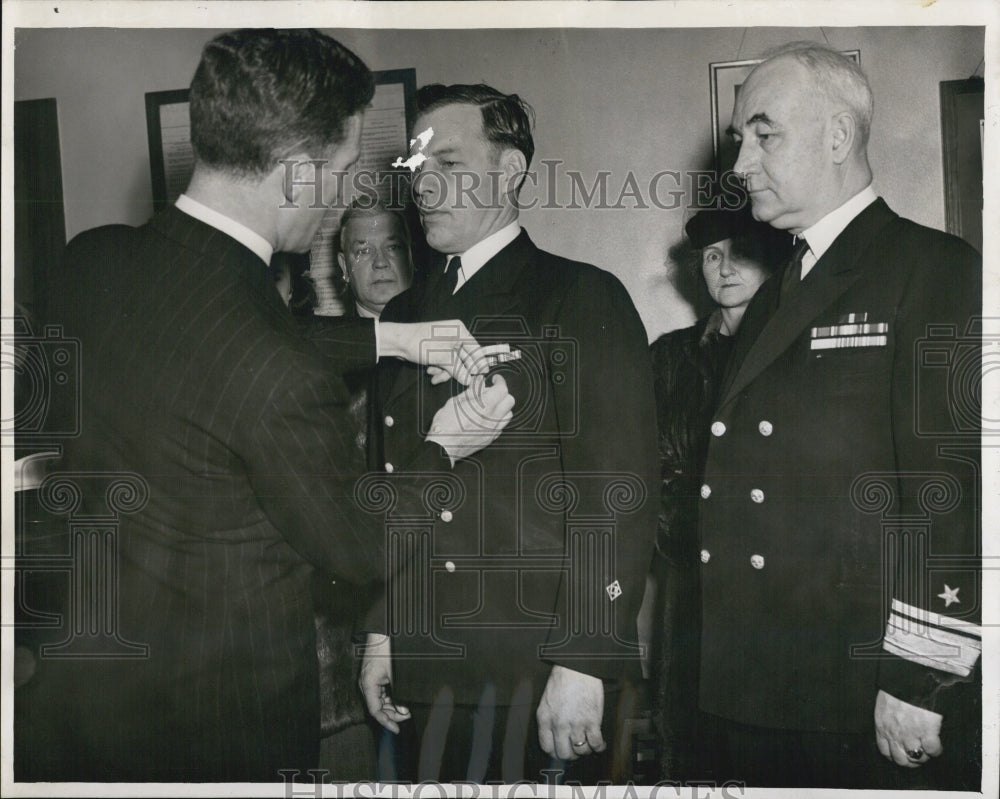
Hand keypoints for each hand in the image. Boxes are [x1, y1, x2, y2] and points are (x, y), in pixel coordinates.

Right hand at [359, 633, 410, 733]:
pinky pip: (382, 692)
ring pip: (380, 700)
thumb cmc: (387, 649)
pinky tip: (401, 699)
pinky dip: (391, 697)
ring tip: (406, 708)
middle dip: (392, 714)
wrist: (384, 632)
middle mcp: (366, 684)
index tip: (396, 729)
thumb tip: (403, 711)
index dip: (386, 722)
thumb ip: (399, 695)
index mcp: (368, 684)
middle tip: (407, 715)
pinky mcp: (375, 676)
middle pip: (377, 707)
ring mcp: (370, 680)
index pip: (375, 711)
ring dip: (393, 706)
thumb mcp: (396, 674)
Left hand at [380, 319, 508, 385]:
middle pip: (463, 358)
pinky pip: (443, 361)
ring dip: (444, 371)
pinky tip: (430, 372)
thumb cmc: (421, 343)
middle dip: (455, 371)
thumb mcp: (442, 359)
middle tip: (456, 381)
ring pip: (452, 362)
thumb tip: (469, 380)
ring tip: (434, 376)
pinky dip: (438, 368)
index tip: (482, 375)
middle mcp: (454, 335)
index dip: (478, 363)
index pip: (475, 349)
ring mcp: (444, 342)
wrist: (399, 342)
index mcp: (459, 331)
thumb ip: (458, 370)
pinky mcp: (436, 348)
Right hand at [426, 374, 514, 462]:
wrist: (443, 446)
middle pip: (510, 401)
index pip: (502, 389)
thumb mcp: (456, 401)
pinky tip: (487, 417)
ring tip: (490, 405)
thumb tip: (479, 382)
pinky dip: (498, 418)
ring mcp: (493, 430)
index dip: (500, 381)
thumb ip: (472, 391)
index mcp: (484, 406)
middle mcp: (492, 418)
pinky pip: (501, 425)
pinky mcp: (491, 438)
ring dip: (502, 407)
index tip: (495, 379)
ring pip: (508, 414)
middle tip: (492, 391)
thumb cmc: (445, 425)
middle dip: (502, 393)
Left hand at [536, 665, 605, 759]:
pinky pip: (596, 744)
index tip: (561, 750)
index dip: (555, 752)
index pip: (547, 748)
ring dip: (586, 750)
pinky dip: (599, 747)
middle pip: (564, 754)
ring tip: (588, 743)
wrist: (578, 668)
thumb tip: (555, 737)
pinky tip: (599, 743)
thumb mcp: (547, 701)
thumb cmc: (563, 680)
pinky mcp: (592, 721)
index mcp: (545, 718)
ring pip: (581, 751)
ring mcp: (576, 724)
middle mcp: (559, 724)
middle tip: (576, 748)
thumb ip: (548, 720)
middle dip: (571, 754)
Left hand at [874, 689, 942, 766]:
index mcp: (882, 725)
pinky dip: (936, 750)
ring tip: (928, 751)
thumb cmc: (897, 688)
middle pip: (901, 759)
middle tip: (918, 755)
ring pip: (916, 757)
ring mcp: (910, 733)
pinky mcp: (926, 730)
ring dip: (923, 757)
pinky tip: (937, 745)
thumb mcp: (884, 704)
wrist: (910, 679)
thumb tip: (893, 726)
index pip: (885, 751)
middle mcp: (894, 732)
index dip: (895, 756)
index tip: (902, 755)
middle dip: (910, 760)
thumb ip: (887, 719)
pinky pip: (932, 750)